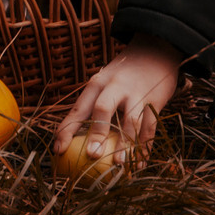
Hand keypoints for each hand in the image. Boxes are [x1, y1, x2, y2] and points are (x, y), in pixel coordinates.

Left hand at [54, 34, 182, 159]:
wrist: (156, 51)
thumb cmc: (122, 76)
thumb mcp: (104, 81)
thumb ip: (92, 106)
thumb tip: (72, 142)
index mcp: (97, 83)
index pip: (78, 108)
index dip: (67, 130)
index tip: (59, 151)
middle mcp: (115, 86)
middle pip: (103, 109)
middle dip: (97, 132)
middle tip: (92, 155)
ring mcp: (137, 92)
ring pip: (131, 120)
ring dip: (125, 144)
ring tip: (119, 164)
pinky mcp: (155, 100)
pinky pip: (150, 127)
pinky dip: (144, 147)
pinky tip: (139, 164)